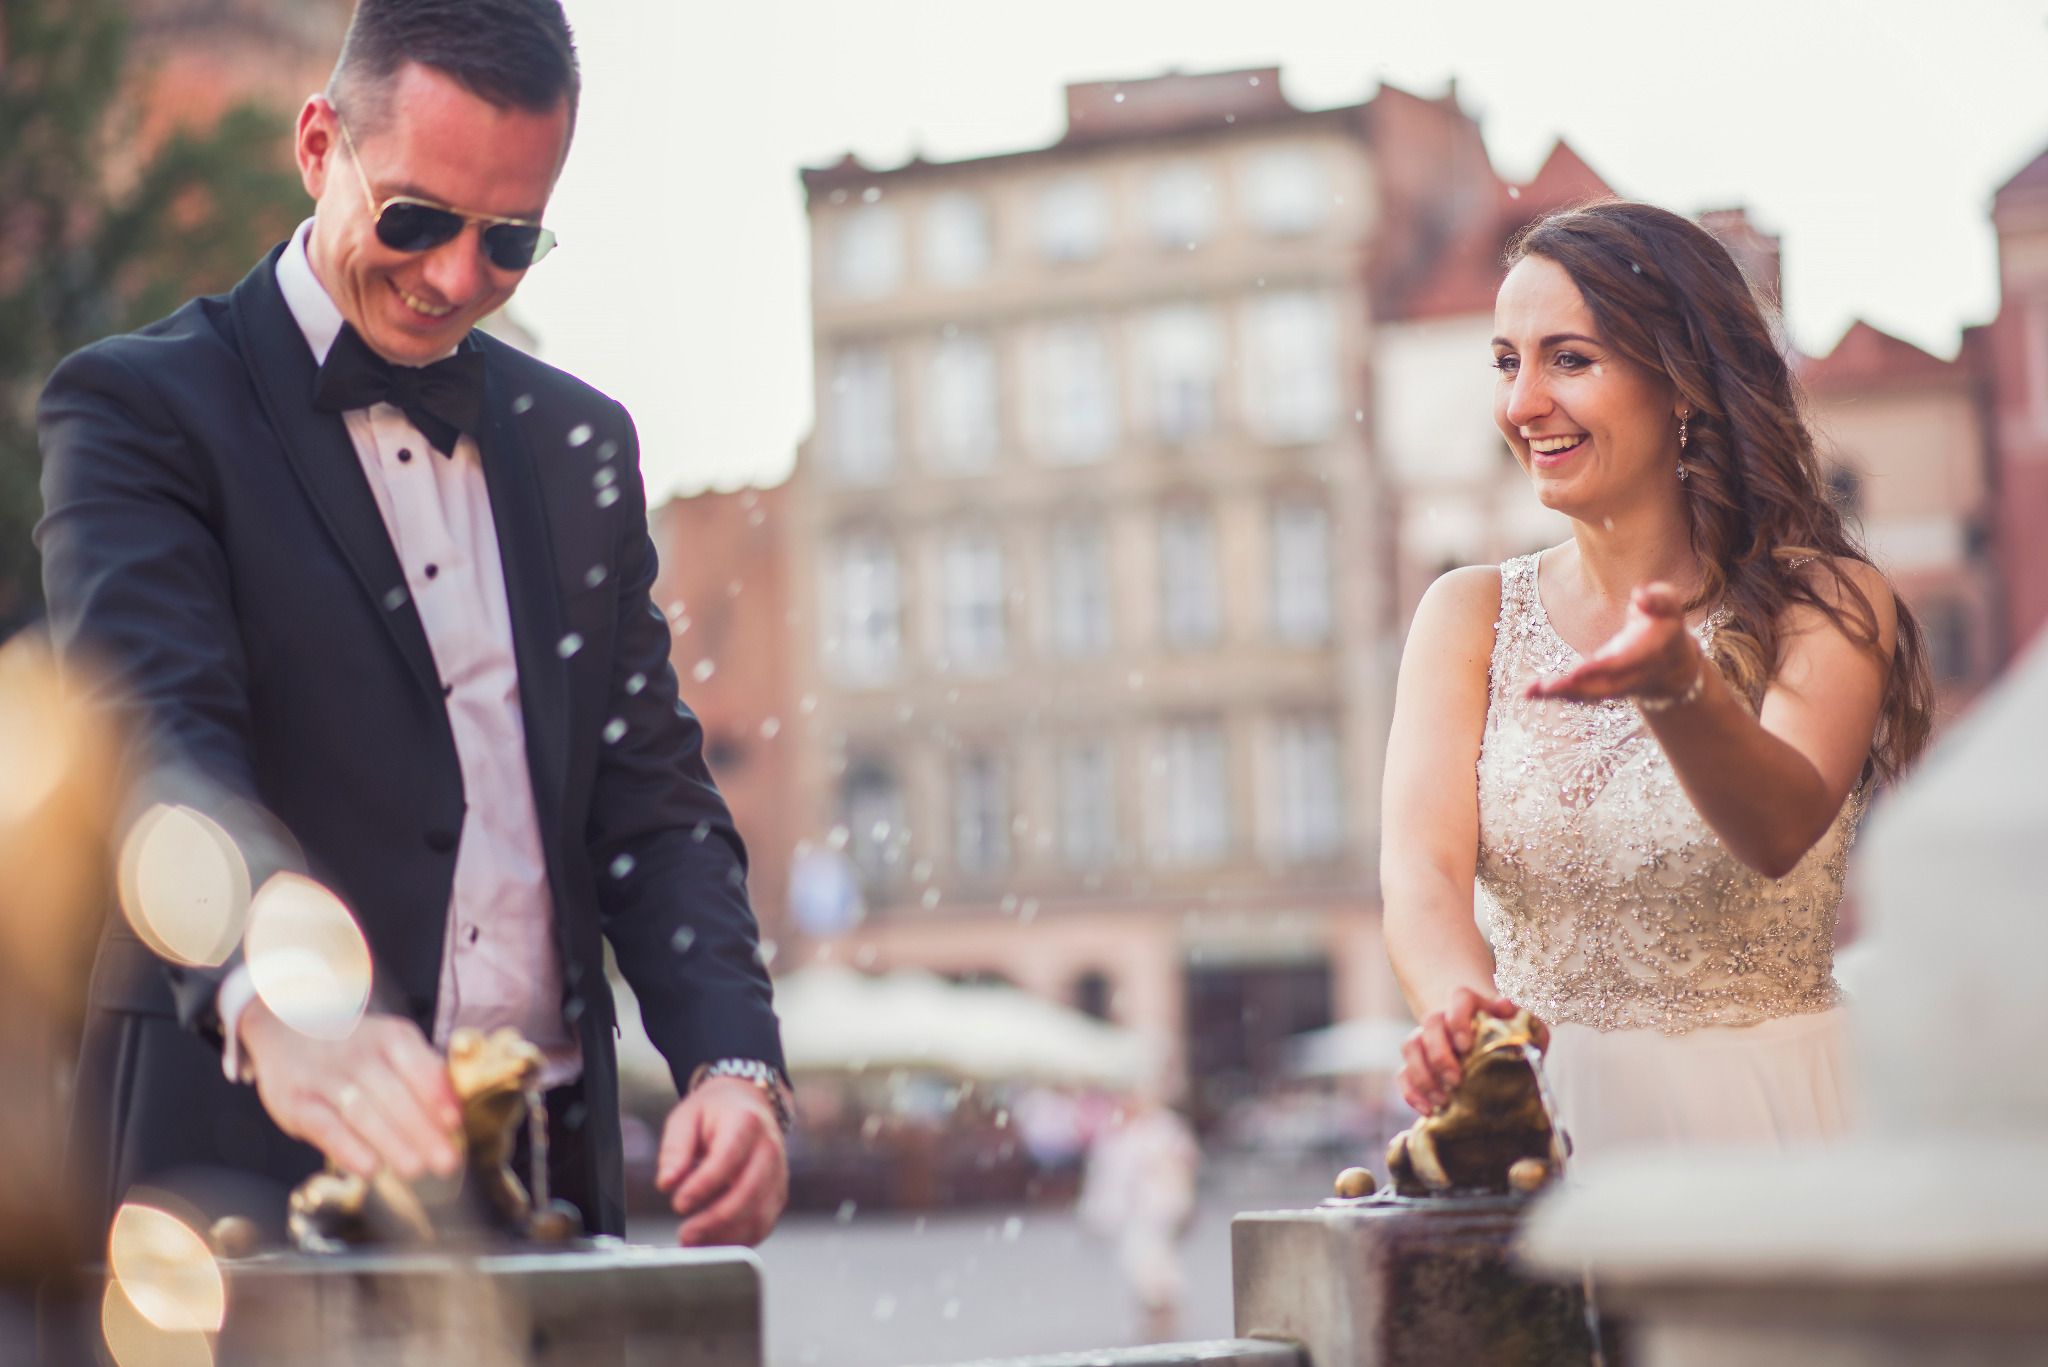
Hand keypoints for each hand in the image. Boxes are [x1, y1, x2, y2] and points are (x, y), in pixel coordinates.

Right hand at [239, 999, 461, 1180]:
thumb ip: (424, 1070)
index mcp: (390, 1038)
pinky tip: (369, 1168)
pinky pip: (324, 1126)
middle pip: (393, 1094)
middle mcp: (359, 1055)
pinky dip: (347, 1148)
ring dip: (391, 1142)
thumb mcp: (392, 1042)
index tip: (455, 1123)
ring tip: (415, 1169)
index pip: (418, 1065)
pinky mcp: (296, 1102)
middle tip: (445, 1161)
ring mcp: (325, 1078)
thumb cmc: (352, 1044)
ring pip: (362, 1112)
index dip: (437, 1095)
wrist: (287, 1023)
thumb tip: (455, 1109)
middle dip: (422, 1130)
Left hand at [655, 1076, 787, 1245]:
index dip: (703, 1186)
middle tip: (684, 1234)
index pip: (727, 1159)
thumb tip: (667, 1183)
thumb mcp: (686, 1118)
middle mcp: (769, 1149)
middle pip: (748, 1193)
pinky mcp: (778, 1195)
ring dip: (726, 1236)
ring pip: (759, 1216)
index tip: (678, 1204)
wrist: (749, 1105)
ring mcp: (779, 1174)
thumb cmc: (712, 1114)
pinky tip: (712, 1243)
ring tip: (694, 1243)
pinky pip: (763, 1226)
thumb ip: (674, 1149)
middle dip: (714, 1220)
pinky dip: (737, 1240)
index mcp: (746, 1123)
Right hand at [1398, 986, 1518, 1114]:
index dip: (1458, 1019)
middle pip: (1430, 1023)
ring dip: (1423, 1076)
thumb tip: (1518, 1025)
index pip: (1459, 999)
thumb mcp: (1524, 1030)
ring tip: (1443, 1101)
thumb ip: (1529, 1027)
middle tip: (1456, 1081)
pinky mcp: (1417, 1061)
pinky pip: (1403, 1073)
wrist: (1484, 1038)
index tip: (1465, 1045)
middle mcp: (1443, 1016)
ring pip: (1411, 1047)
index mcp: (1471, 1003)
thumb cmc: (1507, 1035)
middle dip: (1439, 1054)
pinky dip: (1411, 1092)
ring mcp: (1426, 1038)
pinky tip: (1428, 1110)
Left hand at [1523, 581, 1699, 704]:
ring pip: (1587, 696)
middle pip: (1601, 687)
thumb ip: (1656, 599)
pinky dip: (1553, 696)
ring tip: (1526, 692)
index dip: (1600, 668)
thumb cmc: (1664, 621)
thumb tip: (1639, 595)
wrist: (1672, 660)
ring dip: (1557, 695)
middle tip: (1545, 686)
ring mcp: (1616, 686)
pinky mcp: (1601, 688)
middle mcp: (1630, 675)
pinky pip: (1577, 695)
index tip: (1576, 669)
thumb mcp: (1668, 603)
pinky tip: (1526, 693)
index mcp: (1648, 652)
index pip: (1621, 663)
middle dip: (1573, 688)